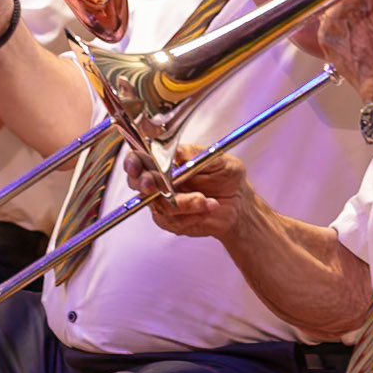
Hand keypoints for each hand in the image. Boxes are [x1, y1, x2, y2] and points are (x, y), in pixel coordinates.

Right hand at [125, 144, 253, 239]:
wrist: (238, 203)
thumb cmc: (226, 177)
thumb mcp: (218, 160)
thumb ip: (195, 155)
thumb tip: (176, 152)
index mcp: (166, 159)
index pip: (139, 157)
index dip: (133, 161)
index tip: (136, 166)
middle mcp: (159, 180)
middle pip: (137, 182)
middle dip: (147, 185)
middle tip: (161, 187)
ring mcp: (162, 201)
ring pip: (159, 204)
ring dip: (184, 203)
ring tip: (207, 200)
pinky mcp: (170, 221)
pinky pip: (173, 221)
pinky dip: (192, 215)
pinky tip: (207, 208)